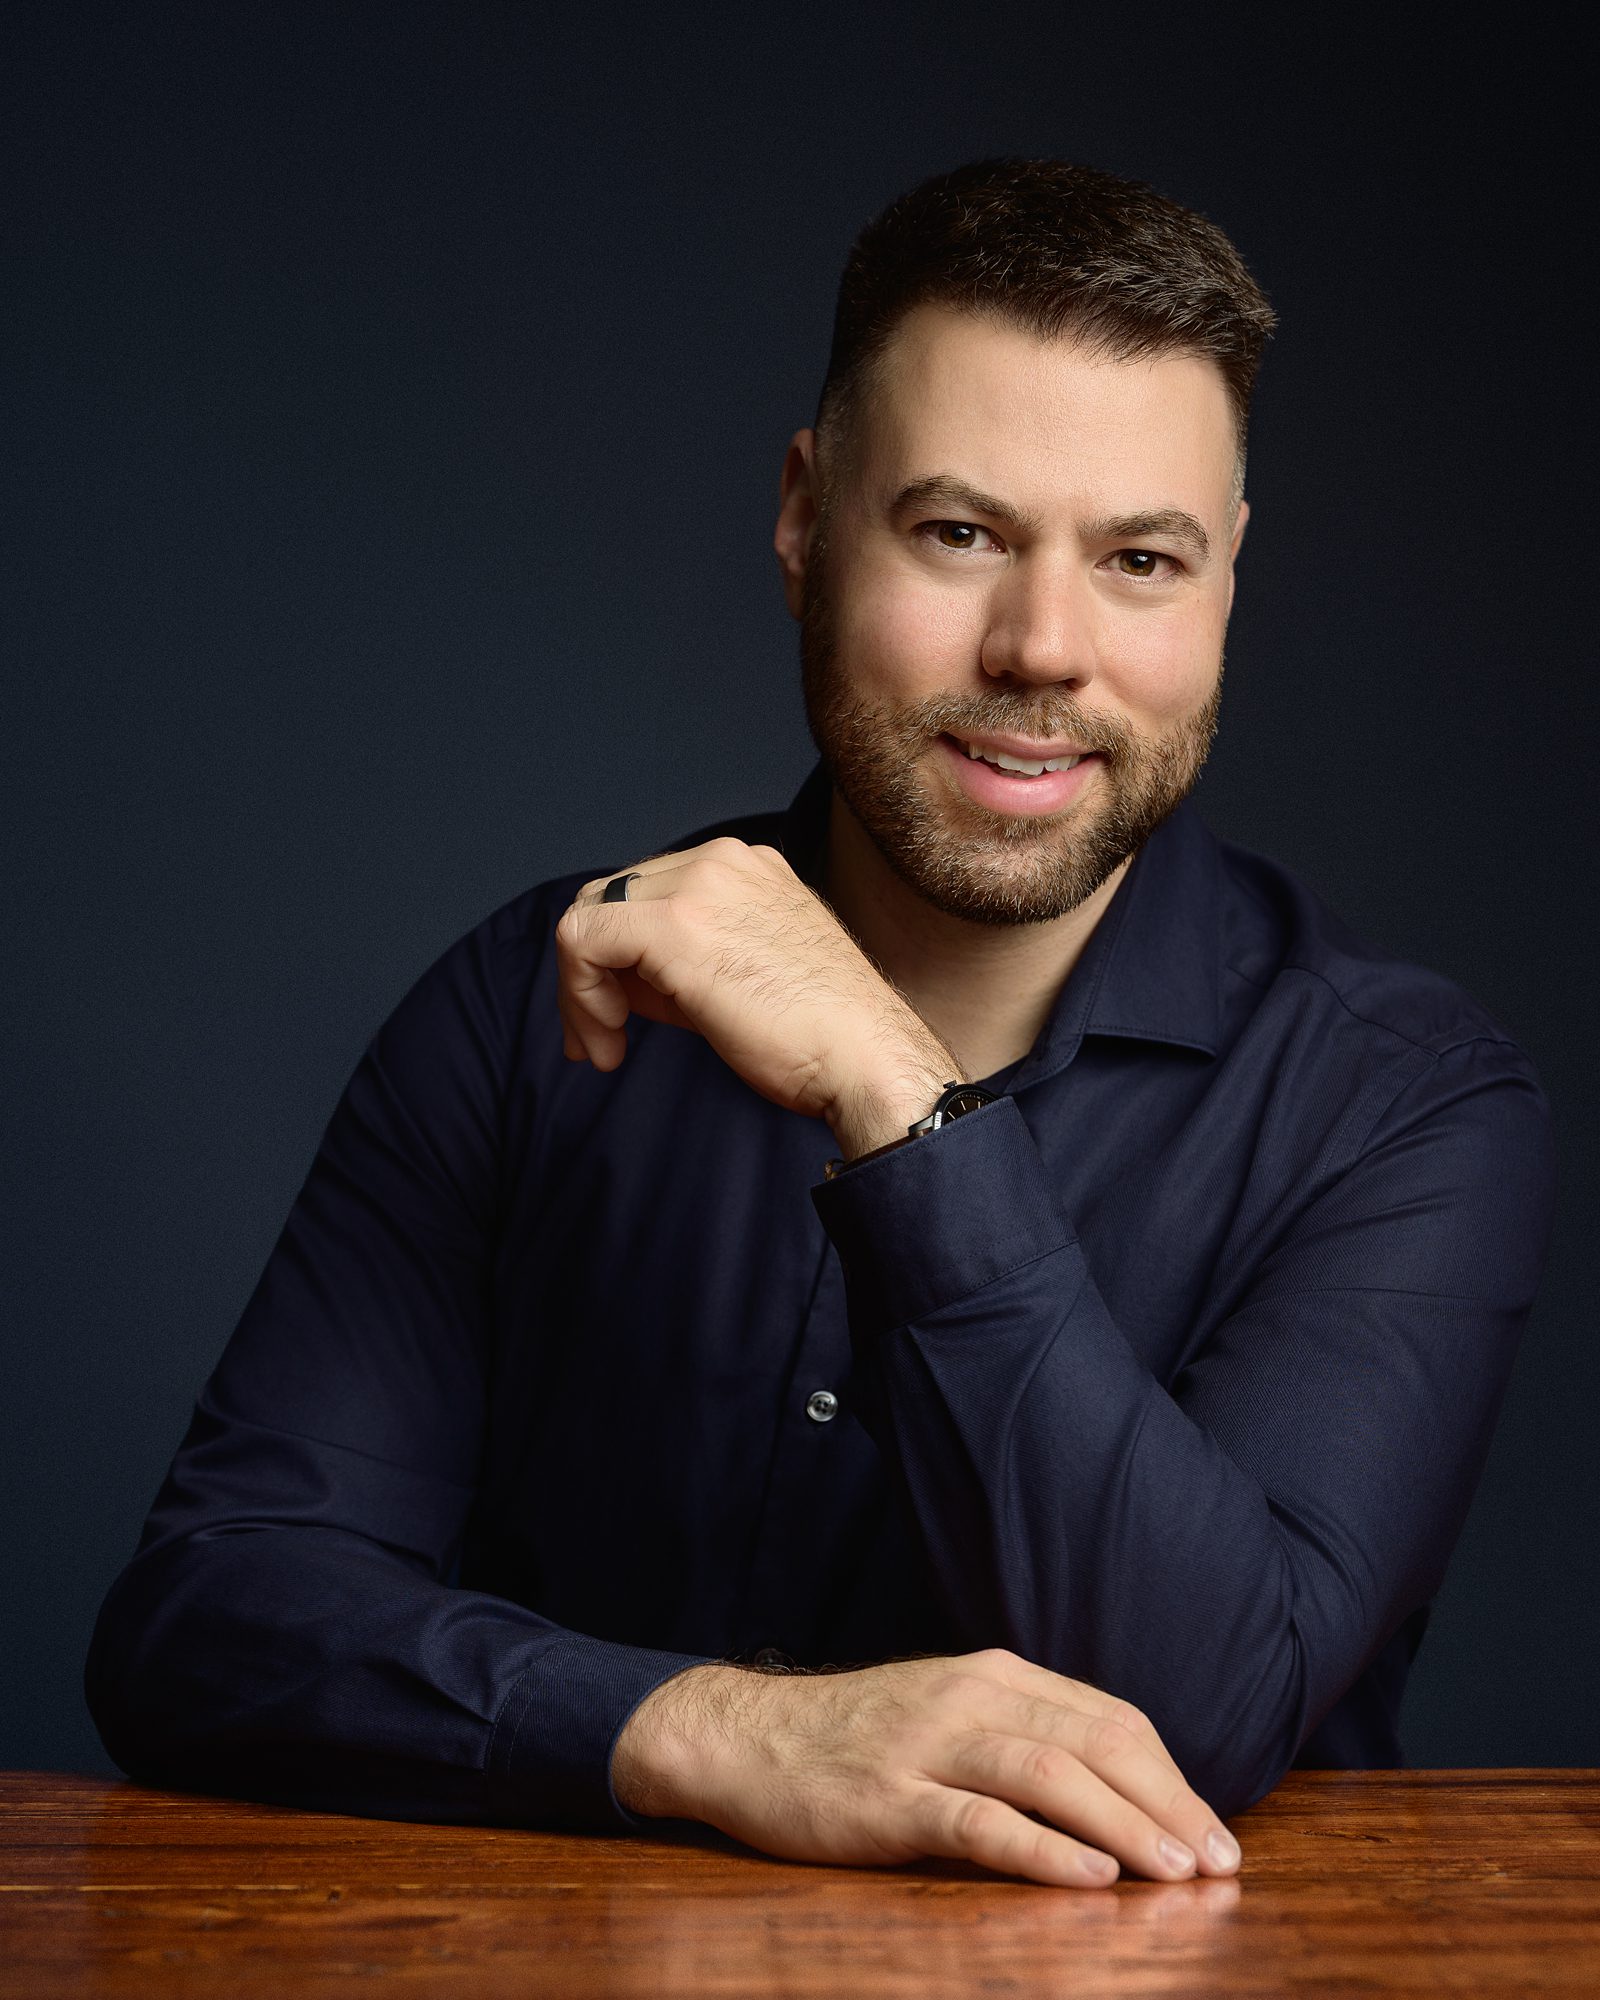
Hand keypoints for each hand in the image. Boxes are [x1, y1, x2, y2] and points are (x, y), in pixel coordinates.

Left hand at [555, 838, 959, 1152]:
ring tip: (604, 1046)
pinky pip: (583, 940)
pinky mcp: (675, 923)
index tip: (617, 1019)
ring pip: (589, 916)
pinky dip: (579, 994)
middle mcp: (721, 859)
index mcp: (745, 866)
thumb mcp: (740, 976)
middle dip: (590, 973)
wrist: (864, 1057)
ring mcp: (699, 883)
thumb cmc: (818, 1036)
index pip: (646, 893)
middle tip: (599, 1038)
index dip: (616, 959)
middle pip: (609, 898)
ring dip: (581, 989)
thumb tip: (614, 978)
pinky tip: (609, 1038)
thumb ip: (680, 960)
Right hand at [611, 1647, 1241, 1888]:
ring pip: (1049, 1774)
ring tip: (1176, 1872)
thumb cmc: (854, 1737)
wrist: (743, 1736)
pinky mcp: (889, 1798)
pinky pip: (978, 1821)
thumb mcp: (946, 1714)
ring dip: (1124, 1824)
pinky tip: (1088, 1877)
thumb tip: (1116, 1789)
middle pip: (1093, 1742)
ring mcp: (928, 1745)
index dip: (1171, 1776)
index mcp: (993, 1675)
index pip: (1109, 1718)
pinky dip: (1042, 1848)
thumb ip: (1019, 1734)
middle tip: (1219, 1863)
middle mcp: (969, 1698)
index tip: (1216, 1832)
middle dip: (1167, 1804)